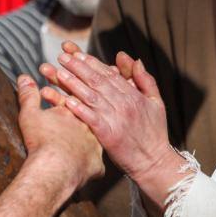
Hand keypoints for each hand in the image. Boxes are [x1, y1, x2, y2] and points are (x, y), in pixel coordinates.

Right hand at [16, 74, 104, 191]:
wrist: (55, 166)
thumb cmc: (42, 141)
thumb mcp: (30, 114)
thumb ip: (28, 96)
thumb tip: (24, 78)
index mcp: (72, 113)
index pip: (75, 100)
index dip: (72, 98)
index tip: (71, 98)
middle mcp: (86, 126)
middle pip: (89, 117)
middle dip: (87, 114)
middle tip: (82, 117)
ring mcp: (93, 145)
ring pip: (96, 139)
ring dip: (92, 138)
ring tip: (87, 140)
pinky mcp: (95, 164)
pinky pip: (97, 165)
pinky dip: (94, 165)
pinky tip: (92, 166)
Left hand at [38, 43, 184, 206]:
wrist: (154, 162)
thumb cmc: (154, 133)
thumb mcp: (156, 102)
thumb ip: (145, 80)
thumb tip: (135, 59)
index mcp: (133, 95)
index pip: (109, 74)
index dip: (91, 63)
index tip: (76, 54)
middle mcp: (124, 104)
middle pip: (97, 81)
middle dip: (78, 67)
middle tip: (62, 57)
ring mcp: (116, 119)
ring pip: (91, 96)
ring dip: (73, 83)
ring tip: (58, 73)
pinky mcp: (108, 134)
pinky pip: (90, 118)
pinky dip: (79, 108)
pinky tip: (66, 100)